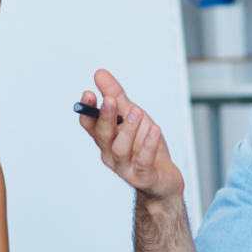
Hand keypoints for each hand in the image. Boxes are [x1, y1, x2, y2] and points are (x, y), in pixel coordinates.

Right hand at [78, 68, 184, 201]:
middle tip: (110, 100)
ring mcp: (125, 167)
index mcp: (105, 138)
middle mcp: (110, 153)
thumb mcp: (132, 114)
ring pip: (120, 149)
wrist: (164, 177)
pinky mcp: (143, 177)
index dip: (87, 110)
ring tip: (136, 112)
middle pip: (103, 135)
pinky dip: (149, 146)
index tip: (88, 93)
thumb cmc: (144, 144)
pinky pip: (143, 162)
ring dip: (128, 130)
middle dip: (105, 117)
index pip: (89, 125)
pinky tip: (155, 130)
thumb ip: (116, 95)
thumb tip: (99, 73)